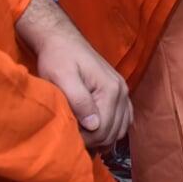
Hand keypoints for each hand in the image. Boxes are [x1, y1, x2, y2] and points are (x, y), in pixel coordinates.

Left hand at [33, 29, 131, 152]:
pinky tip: (98, 132)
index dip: (85, 140)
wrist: (63, 40)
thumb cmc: (58, 58)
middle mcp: (122, 91)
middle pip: (113, 131)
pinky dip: (113, 129)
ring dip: (104, 138)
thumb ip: (79, 100)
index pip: (103, 129)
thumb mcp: (63, 78)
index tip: (67, 138)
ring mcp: (123, 91)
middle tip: (73, 139)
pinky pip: (124, 119)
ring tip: (83, 138)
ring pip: (121, 128)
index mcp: (111, 89)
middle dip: (94, 141)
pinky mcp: (119, 92)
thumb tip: (94, 125)